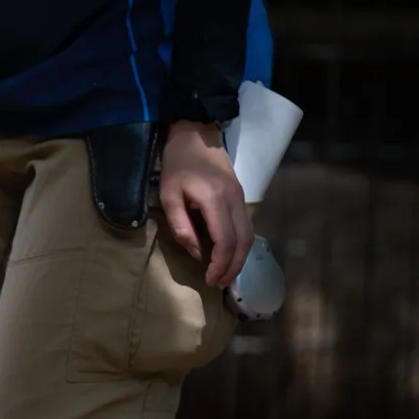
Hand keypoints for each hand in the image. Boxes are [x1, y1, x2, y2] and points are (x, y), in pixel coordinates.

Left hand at [159, 119, 251, 287]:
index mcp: (216, 200)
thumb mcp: (169, 195)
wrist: (196, 135)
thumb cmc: (177, 165)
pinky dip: (240, 245)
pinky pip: (246, 226)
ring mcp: (241, 198)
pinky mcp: (240, 196)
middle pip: (243, 242)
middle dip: (233, 267)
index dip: (220, 264)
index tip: (210, 280)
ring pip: (249, 236)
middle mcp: (234, 201)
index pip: (225, 241)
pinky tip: (229, 255)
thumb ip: (181, 226)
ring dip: (240, 259)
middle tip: (219, 284)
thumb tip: (196, 253)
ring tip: (225, 275)